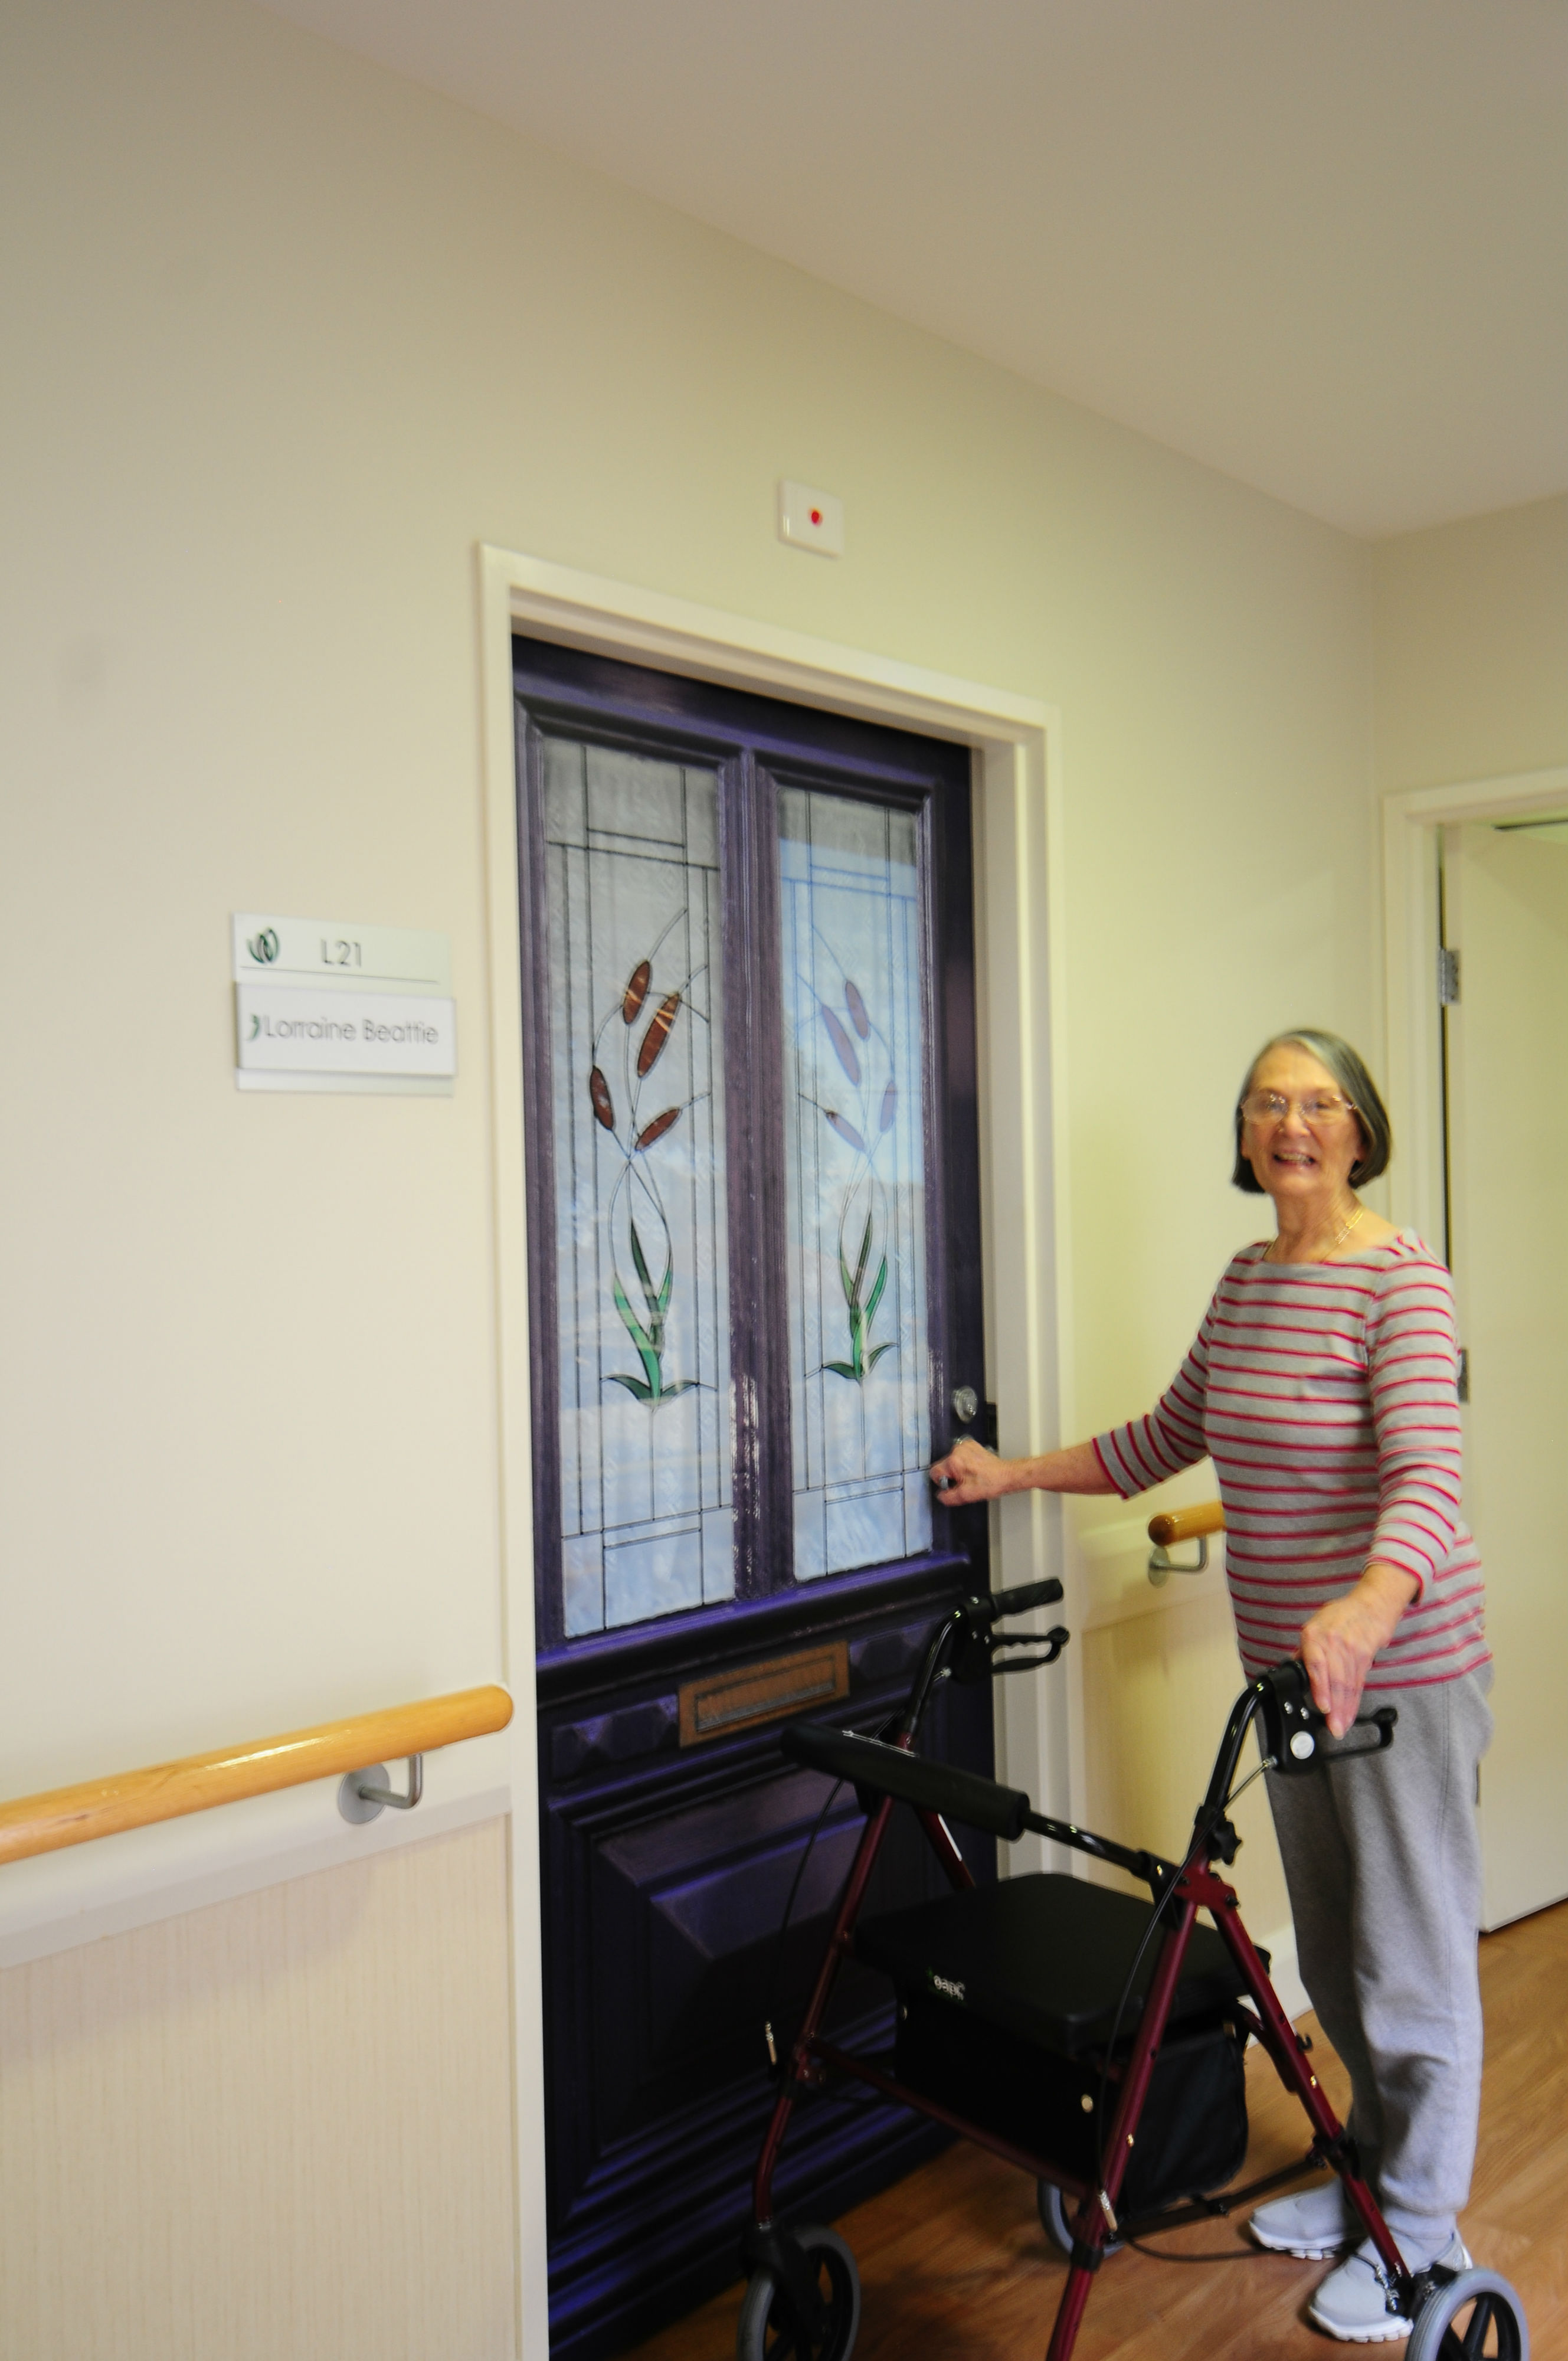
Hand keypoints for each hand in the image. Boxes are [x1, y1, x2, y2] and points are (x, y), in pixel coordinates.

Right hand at [929, 1436, 1012, 1505]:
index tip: (953, 1485)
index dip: (942, 1482)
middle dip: (951, 1475)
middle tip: (965, 1481)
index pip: (934, 1472)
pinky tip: (973, 1468)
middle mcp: (957, 1450)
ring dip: (958, 1469)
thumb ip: (947, 1497)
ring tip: (971, 1475)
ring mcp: (965, 1445)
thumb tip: (940, 1495)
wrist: (1005, 1475)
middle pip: (944, 1466)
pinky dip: (964, 1462)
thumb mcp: (965, 1496)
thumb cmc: (990, 1483)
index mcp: (954, 1461)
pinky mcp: (971, 1444)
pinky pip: (960, 1455)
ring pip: (952, 1461)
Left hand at [1299, 1564, 1417, 1736]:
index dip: (1321, 1688)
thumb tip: (1293, 1669)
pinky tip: (1350, 1714)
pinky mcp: (1366, 1657)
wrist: (1371, 1605)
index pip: (1317, 1665)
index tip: (1323, 1706)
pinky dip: (1354, 1701)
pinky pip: (1358, 1683)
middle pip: (1336, 1680)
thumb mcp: (1315, 1625)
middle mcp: (1333, 1643)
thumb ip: (1305, 1650)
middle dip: (1335, 1707)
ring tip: (1340, 1727)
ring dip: (1345, 1709)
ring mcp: (1352, 1650)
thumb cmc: (1340, 1616)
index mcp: (1314, 1635)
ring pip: (1348, 1685)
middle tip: (1333, 1727)